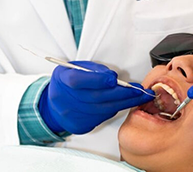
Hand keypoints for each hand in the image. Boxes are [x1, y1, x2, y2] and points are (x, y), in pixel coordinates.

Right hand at [38, 61, 153, 134]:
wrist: (54, 104)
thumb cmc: (68, 81)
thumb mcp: (75, 67)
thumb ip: (93, 69)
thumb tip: (112, 77)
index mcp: (63, 79)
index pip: (78, 81)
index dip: (98, 80)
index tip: (114, 78)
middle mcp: (65, 99)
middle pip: (96, 98)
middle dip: (121, 93)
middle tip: (138, 90)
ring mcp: (72, 115)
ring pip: (102, 110)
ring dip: (124, 103)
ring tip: (138, 96)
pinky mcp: (80, 126)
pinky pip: (101, 118)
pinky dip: (114, 110)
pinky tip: (124, 103)